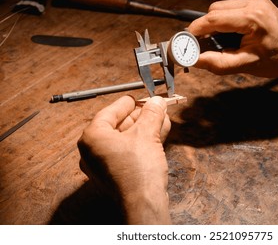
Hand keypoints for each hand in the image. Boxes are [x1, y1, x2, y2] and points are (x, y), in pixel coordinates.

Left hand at [77, 95, 171, 223]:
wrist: (144, 202)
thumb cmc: (138, 169)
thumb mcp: (147, 133)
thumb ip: (151, 113)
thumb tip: (157, 101)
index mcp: (92, 138)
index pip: (109, 113)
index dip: (127, 104)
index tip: (138, 98)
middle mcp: (94, 152)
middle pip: (119, 126)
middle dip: (140, 116)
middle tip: (154, 107)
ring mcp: (104, 165)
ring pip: (127, 139)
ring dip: (145, 128)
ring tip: (161, 118)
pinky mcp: (117, 175)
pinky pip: (129, 152)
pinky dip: (143, 142)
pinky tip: (159, 133)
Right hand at [187, 0, 277, 77]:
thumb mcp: (246, 65)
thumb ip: (217, 63)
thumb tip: (195, 60)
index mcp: (253, 17)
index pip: (213, 19)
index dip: (195, 31)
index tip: (185, 42)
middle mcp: (255, 3)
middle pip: (214, 10)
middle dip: (205, 28)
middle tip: (202, 46)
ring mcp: (258, 0)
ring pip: (222, 8)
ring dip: (215, 24)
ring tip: (219, 43)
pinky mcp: (259, 3)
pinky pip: (232, 9)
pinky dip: (225, 21)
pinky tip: (230, 36)